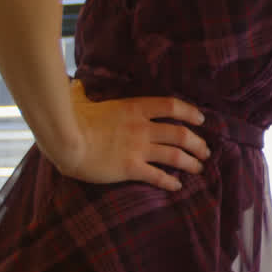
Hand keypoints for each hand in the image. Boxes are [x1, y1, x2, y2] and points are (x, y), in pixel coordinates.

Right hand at [44, 80, 210, 191]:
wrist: (65, 141)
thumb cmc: (70, 119)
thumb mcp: (80, 100)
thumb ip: (83, 94)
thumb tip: (74, 86)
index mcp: (134, 108)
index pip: (171, 106)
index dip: (190, 112)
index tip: (201, 120)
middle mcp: (143, 127)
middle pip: (181, 134)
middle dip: (198, 143)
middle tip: (206, 151)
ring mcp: (139, 148)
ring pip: (175, 155)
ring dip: (191, 162)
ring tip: (199, 168)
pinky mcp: (131, 168)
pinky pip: (158, 176)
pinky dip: (170, 182)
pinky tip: (177, 186)